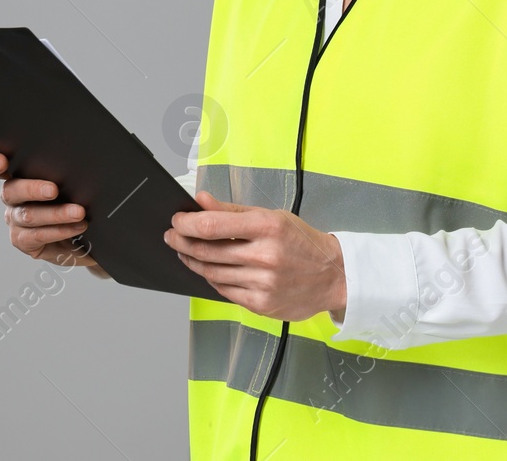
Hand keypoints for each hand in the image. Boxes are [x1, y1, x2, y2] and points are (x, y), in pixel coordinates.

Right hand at [0, 152, 107, 278]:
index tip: (1, 162)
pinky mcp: (23, 241)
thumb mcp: (71, 183)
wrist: (86, 234)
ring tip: (79, 212)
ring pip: (28, 215)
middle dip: (32, 189)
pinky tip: (77, 227)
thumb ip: (65, 173)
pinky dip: (60, 230)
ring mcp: (15, 220)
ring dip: (56, 213)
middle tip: (53, 190)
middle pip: (11, 191)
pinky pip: (38, 235)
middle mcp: (12, 198)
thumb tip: (79, 165)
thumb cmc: (76, 199)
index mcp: (19, 175)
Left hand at [166, 190, 345, 321]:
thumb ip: (233, 211)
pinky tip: (209, 269)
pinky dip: (212, 279)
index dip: (186, 223)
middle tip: (172, 236)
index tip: (177, 220)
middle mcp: (265, 255)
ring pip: (212, 273)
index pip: (212, 226)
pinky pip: (224, 291)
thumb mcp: (273, 216)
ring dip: (193, 261)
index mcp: (268, 226)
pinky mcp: (261, 304)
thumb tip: (201, 201)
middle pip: (206, 251)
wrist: (334, 276)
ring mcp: (263, 283)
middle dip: (182, 242)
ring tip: (186, 252)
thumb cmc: (303, 243)